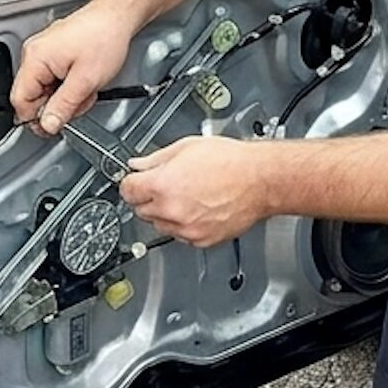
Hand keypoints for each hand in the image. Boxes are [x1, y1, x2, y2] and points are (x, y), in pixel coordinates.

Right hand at [12, 2, 136, 134]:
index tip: (51, 127)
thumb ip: (63, 106)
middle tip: (78, 105)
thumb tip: (47, 124)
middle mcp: (34, 53)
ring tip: (85, 90)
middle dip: (56, 106)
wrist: (117, 16)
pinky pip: (52, 78)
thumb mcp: (86, 81)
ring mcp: (43, 51)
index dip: (35, 118)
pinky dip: (67, 85)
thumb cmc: (104, 38)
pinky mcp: (53, 51)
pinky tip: (83, 82)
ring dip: (64, 97)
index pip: (20, 100)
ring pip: (44, 89)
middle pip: (31, 95)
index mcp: (36, 58)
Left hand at [120, 136, 275, 247]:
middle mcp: (171, 210)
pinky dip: (184, 225)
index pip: (127, 190)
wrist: (260, 180)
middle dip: (148, 198)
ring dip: (165, 213)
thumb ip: (156, 159)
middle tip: (165, 185)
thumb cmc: (231, 162)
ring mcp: (186, 228)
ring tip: (187, 196)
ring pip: (159, 225)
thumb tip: (139, 165)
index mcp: (162, 185)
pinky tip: (198, 208)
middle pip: (141, 210)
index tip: (135, 181)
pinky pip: (181, 235)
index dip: (131, 183)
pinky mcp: (201, 240)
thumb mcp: (186, 147)